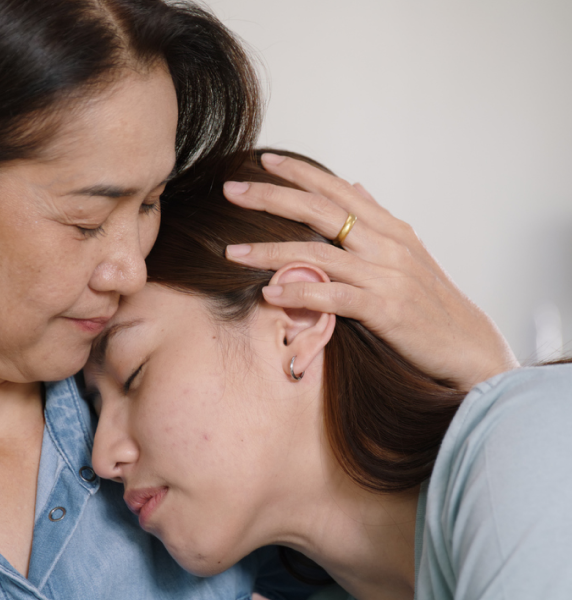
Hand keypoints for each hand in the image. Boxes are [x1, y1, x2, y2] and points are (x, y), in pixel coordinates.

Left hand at [223, 152, 518, 390]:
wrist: (468, 344)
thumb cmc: (431, 300)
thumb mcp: (408, 251)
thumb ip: (377, 218)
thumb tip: (355, 184)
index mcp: (389, 228)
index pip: (336, 190)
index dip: (299, 172)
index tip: (262, 160)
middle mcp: (386, 244)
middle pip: (320, 210)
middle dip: (272, 198)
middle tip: (231, 190)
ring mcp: (386, 276)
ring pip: (319, 254)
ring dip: (271, 252)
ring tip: (233, 252)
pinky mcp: (385, 310)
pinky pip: (334, 296)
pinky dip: (301, 293)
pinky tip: (270, 293)